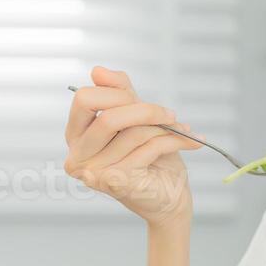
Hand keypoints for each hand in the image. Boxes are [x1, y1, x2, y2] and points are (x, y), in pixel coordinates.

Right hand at [64, 65, 204, 226]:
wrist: (169, 194)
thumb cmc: (150, 156)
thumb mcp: (135, 115)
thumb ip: (118, 91)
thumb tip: (97, 70)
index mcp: (76, 134)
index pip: (85, 99)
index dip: (117, 94)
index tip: (139, 98)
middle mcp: (78, 155)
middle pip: (108, 117)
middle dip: (146, 111)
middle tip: (170, 115)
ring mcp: (95, 171)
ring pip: (133, 133)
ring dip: (165, 128)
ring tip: (182, 131)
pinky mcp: (118, 182)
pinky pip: (149, 148)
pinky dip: (174, 141)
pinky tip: (189, 143)